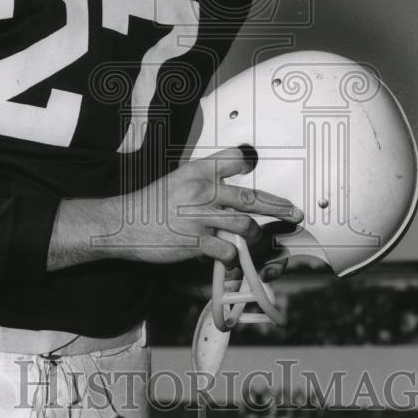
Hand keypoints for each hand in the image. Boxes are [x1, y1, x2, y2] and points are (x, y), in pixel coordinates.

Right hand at [107, 146, 302, 265]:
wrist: (123, 224)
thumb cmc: (151, 205)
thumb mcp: (178, 180)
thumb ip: (204, 182)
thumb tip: (229, 189)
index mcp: (198, 171)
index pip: (234, 160)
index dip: (250, 165)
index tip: (260, 171)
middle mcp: (201, 191)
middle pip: (250, 197)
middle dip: (278, 207)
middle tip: (293, 214)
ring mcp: (199, 217)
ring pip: (244, 225)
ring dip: (256, 237)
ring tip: (259, 241)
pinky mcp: (195, 241)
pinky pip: (228, 249)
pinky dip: (235, 256)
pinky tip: (233, 257)